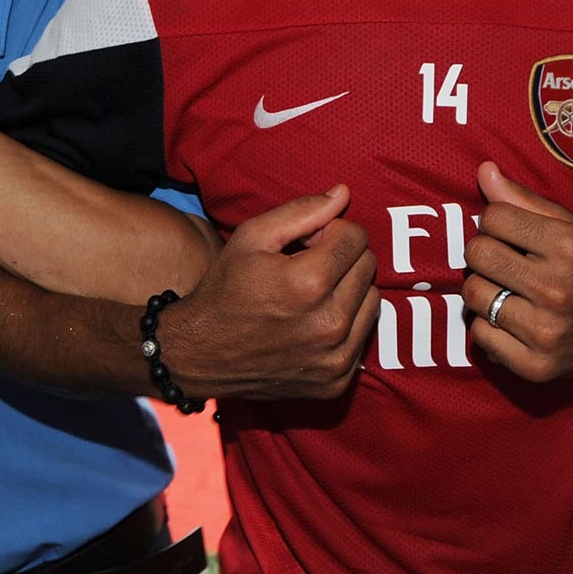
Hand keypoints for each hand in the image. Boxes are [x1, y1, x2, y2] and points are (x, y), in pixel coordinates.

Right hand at [155, 185, 378, 399]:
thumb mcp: (252, 237)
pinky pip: (363, 337)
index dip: (330, 231)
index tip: (306, 243)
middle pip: (368, 266)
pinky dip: (347, 325)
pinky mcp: (336, 381)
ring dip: (350, 290)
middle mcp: (330, 324)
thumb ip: (302, 211)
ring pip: (372, 300)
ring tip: (313, 295)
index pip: (356, 236)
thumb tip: (344, 193)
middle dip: (342, 258)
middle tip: (307, 266)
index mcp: (310, 283)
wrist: (200, 354)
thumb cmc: (225, 290)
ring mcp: (336, 358)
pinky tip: (314, 322)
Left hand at [459, 161, 572, 381]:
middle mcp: (557, 288)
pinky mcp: (536, 365)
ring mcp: (545, 331)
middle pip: (477, 254)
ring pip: (473, 295)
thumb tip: (483, 170)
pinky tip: (511, 320)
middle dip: (484, 253)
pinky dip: (489, 326)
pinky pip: (480, 335)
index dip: (494, 222)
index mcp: (568, 246)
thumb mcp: (570, 227)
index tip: (508, 233)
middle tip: (502, 262)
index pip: (493, 218)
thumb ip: (524, 200)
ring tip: (506, 289)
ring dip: (483, 289)